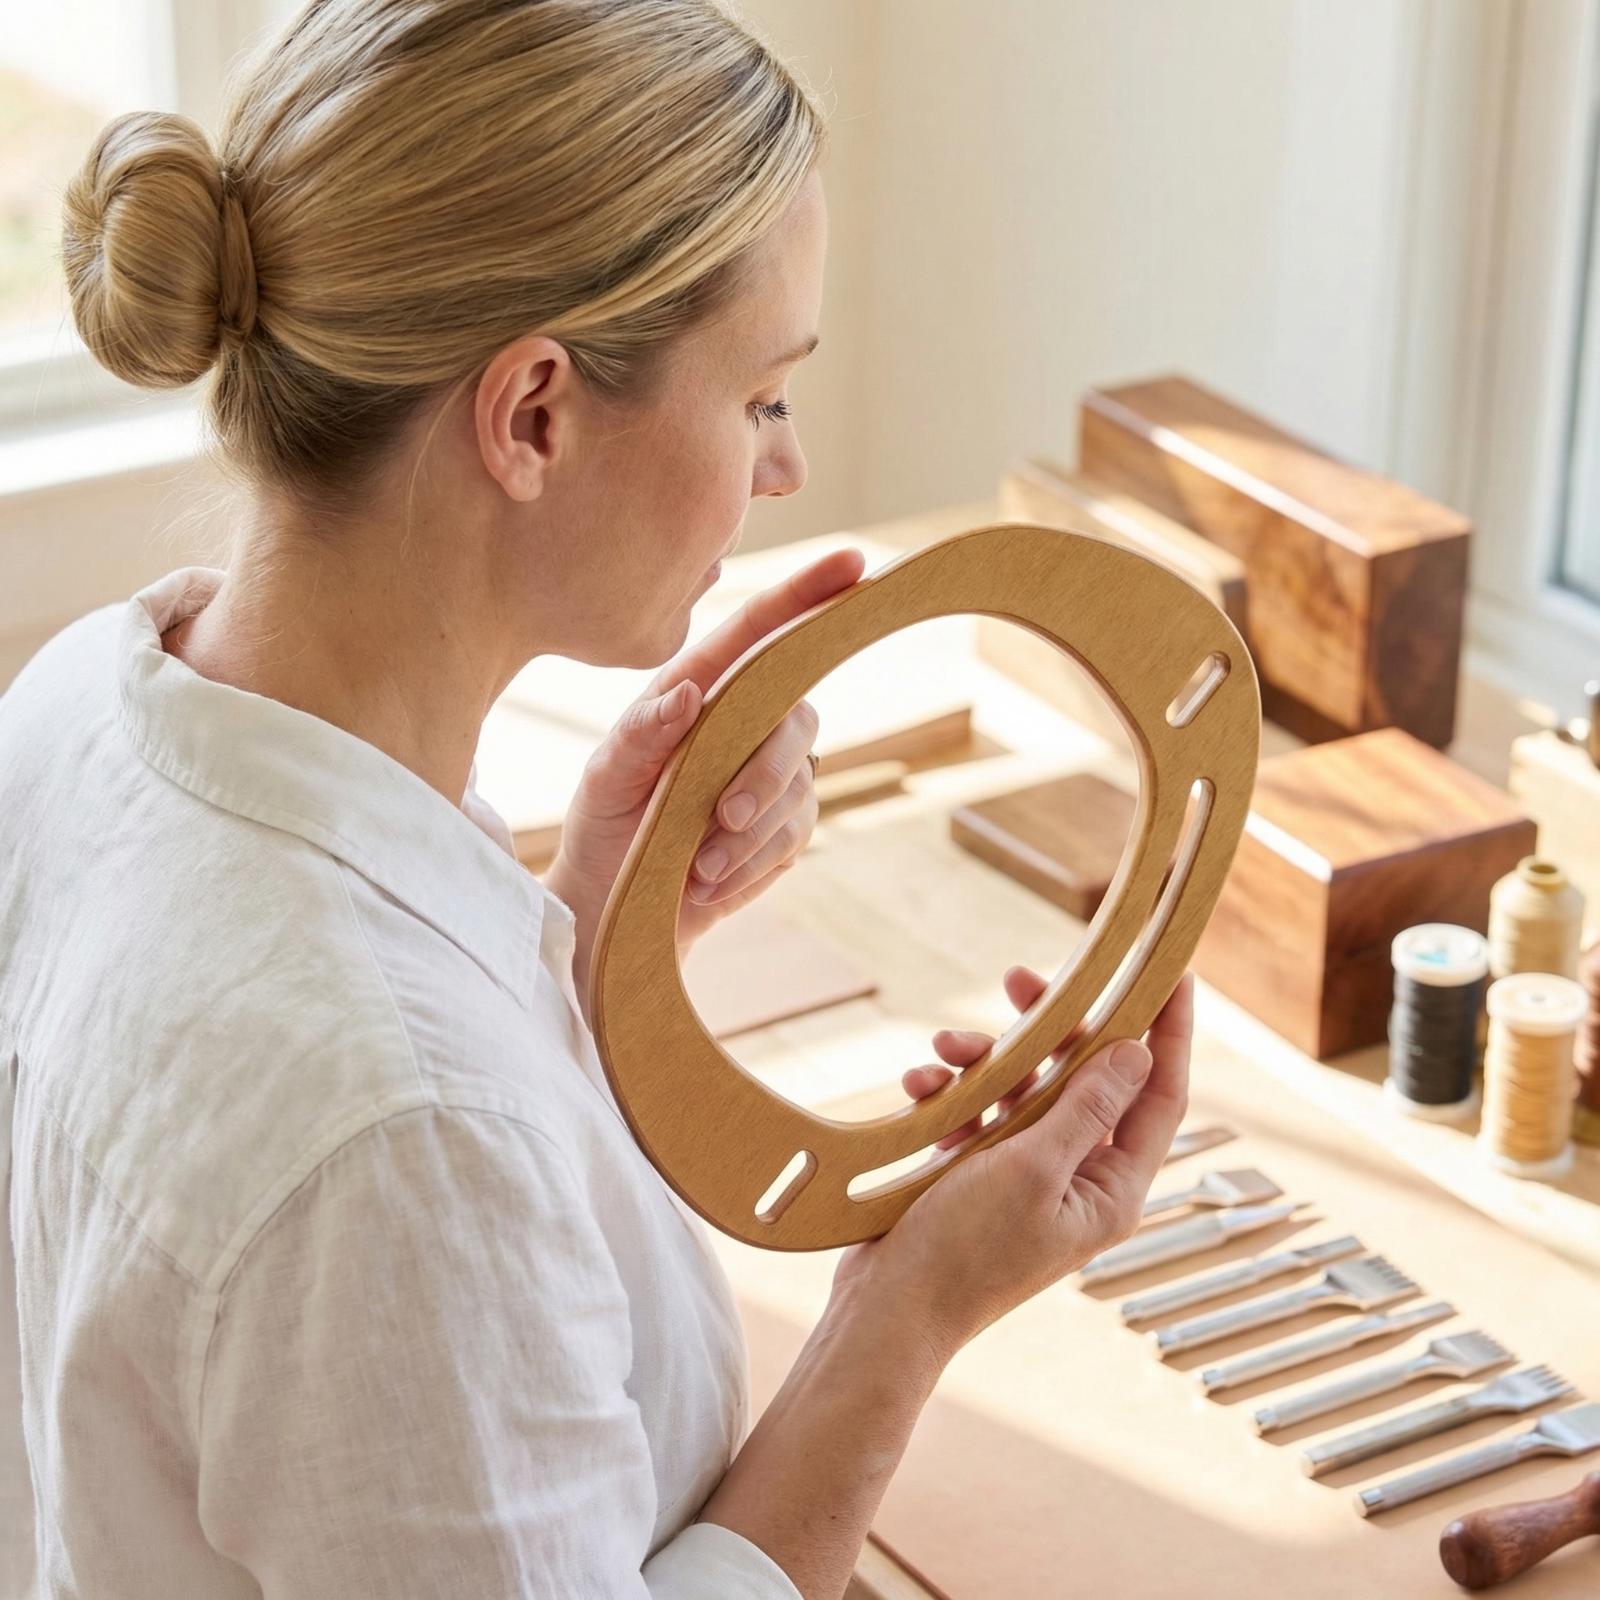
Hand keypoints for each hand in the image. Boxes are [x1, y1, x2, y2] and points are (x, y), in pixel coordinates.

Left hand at [546, 548, 866, 1000]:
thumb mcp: (605, 778)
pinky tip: (707, 878)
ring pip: (796, 786)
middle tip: (721, 820)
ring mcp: (772, 774)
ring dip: (747, 834)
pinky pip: (792, 835)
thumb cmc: (604, 825)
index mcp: (700, 689)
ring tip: (694, 866)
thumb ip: (642, 733)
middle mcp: (744, 722)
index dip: (805, 594)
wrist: (613, 905)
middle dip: (764, 772)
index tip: (851, 562)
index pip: (759, 632)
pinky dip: (750, 863)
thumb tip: (687, 694)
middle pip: (796, 716)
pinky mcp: (784, 827)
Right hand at [831, 969, 1192, 1363]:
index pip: (1159, 1098)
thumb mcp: (1032, 1170)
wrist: (888, 1307)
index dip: (1168, 1034)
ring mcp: (1026, 1174)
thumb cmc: (965, 1251)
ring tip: (944, 1046)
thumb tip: (1138, 1054)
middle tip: (1019, 979)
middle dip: (1051, 1029)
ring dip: (983, 1060)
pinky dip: (950, 1093)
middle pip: (1083, 1079)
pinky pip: (976, 1111)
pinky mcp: (978, 1172)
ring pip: (1023, 1088)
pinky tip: (919, 1087)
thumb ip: (1085, 1109)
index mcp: (1110, 1188)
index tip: (1174, 974)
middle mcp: (1076, 1177)